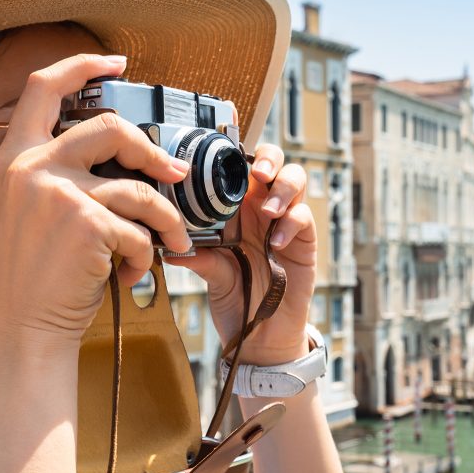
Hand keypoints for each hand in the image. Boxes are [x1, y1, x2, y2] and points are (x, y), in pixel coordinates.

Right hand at [0, 54, 191, 346]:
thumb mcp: (31, 210)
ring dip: (165, 219)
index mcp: (14, 156)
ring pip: (138, 187)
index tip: (116, 61)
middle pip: (111, 127)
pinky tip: (134, 273)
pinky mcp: (84, 224)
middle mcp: (30, 166)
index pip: (42, 86)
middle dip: (152, 151)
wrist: (20, 330)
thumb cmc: (35, 275)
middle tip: (174, 174)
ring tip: (172, 242)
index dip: (82, 64)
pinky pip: (139, 230)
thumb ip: (63, 174)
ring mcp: (56, 193)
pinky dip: (147, 255)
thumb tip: (130, 155)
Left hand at [165, 142, 316, 365]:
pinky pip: (303, 219)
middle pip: (274, 162)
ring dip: (282, 188)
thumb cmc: (234, 299)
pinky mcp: (304, 242)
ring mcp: (285, 223)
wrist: (259, 337)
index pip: (239, 167)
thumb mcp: (210, 273)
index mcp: (236, 207)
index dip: (235, 148)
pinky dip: (290, 224)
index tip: (224, 136)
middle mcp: (261, 208)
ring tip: (267, 210)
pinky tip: (275, 242)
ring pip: (296, 181)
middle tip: (256, 173)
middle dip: (268, 159)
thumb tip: (169, 243)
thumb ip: (198, 255)